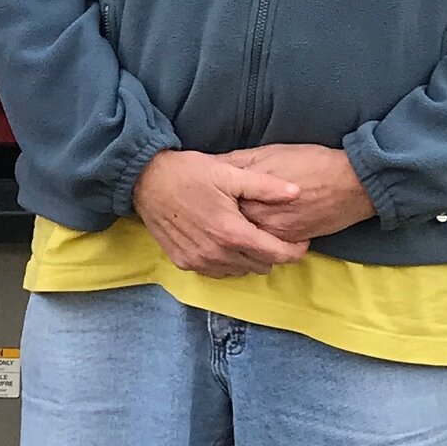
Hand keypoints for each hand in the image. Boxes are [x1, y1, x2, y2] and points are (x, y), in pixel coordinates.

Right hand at [132, 148, 309, 275]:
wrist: (145, 181)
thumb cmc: (188, 173)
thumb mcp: (229, 173)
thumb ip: (265, 187)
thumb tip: (297, 192)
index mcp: (232, 232)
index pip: (276, 255)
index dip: (295, 251)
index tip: (301, 242)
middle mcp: (216, 253)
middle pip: (260, 266)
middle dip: (272, 253)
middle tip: (272, 235)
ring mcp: (199, 261)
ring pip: (239, 271)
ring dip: (249, 259)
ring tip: (249, 238)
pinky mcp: (184, 262)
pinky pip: (217, 271)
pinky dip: (228, 262)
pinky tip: (225, 244)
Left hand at [219, 143, 378, 244]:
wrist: (352, 183)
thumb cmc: (311, 162)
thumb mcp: (268, 152)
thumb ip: (237, 161)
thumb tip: (210, 164)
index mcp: (249, 194)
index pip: (216, 202)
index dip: (206, 198)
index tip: (198, 194)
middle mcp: (259, 218)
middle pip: (226, 225)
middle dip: (217, 219)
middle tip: (209, 212)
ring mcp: (274, 234)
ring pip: (244, 241)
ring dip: (235, 235)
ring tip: (227, 225)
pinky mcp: (289, 243)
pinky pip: (263, 249)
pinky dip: (254, 244)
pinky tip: (249, 235)